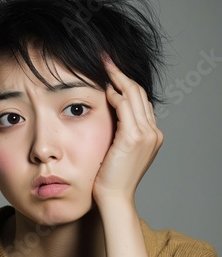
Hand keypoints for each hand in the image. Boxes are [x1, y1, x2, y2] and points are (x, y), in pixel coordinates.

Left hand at [92, 57, 162, 206]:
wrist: (114, 197)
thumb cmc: (110, 176)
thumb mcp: (117, 150)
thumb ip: (118, 132)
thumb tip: (107, 112)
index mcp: (151, 134)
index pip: (140, 100)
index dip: (125, 83)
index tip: (110, 70)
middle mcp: (153, 132)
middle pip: (139, 93)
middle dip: (121, 74)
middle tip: (105, 59)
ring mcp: (146, 134)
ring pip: (134, 96)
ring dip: (117, 78)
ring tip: (103, 66)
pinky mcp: (133, 138)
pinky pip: (125, 107)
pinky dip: (115, 95)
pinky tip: (104, 88)